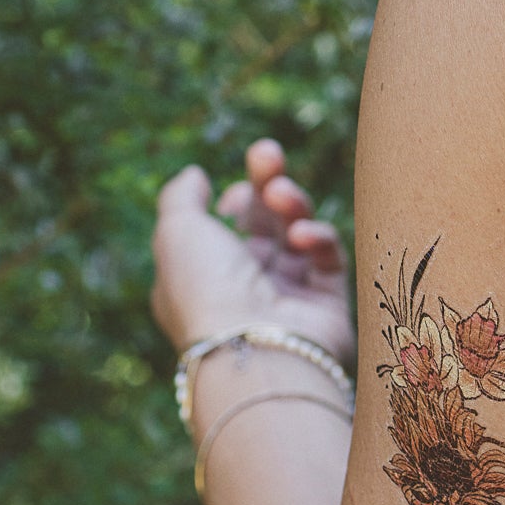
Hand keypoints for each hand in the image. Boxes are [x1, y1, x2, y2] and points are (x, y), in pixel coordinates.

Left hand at [151, 139, 354, 368]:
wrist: (256, 351)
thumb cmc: (206, 291)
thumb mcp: (176, 231)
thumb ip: (182, 196)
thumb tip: (196, 175)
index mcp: (204, 277)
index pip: (227, 229)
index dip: (235, 200)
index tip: (237, 190)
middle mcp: (245, 288)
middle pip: (264, 224)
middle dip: (267, 184)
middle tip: (268, 154)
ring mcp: (287, 297)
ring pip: (298, 233)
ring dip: (291, 204)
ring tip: (282, 195)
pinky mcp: (325, 306)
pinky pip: (327, 259)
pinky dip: (319, 239)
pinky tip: (304, 238)